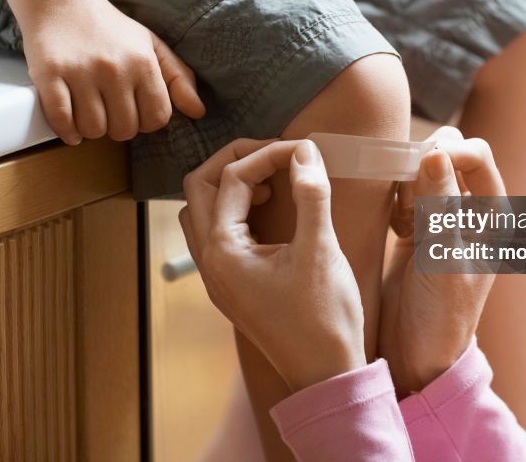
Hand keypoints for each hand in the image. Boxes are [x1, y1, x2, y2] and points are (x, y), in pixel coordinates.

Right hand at [21, 0, 205, 144]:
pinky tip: (71, 127)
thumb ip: (178, 78)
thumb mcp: (151, 46)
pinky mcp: (49, 74)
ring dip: (91, 129)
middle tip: (109, 109)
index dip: (146, 121)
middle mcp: (114, 68)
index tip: (134, 110)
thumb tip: (199, 112)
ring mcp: (80, 72)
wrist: (60, 1)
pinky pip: (62, 121)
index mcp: (143, 62)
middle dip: (118, 127)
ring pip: (93, 130)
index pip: (156, 119)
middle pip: (124, 130)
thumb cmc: (110, 29)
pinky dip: (67, 132)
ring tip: (89, 111)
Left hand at [180, 138, 366, 391]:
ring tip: (271, 180)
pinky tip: (270, 208)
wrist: (326, 375)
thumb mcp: (321, 250)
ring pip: (202, 211)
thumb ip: (311, 195)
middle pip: (199, 188)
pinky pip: (217, 232)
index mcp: (223, 252)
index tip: (304, 150)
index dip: (268, 154)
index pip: (231, 179)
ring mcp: (217, 276)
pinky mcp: (232, 284)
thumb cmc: (324, 319)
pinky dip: (236, 209)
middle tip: (275, 154)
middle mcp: (209, 262)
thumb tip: (306, 152)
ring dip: (229, 185)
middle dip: (234, 161)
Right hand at [379, 126, 504, 395]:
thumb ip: (439, 206)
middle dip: (424, 159)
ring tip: (396, 211)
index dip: (451, 149)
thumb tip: (434, 153)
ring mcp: (438, 220)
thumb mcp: (442, 259)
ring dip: (403, 178)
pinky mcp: (411, 230)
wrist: (417, 356)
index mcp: (491, 216)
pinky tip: (387, 222)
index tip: (422, 159)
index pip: (477, 157)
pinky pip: (399, 194)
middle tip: (404, 183)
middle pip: (448, 157)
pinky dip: (390, 197)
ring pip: (419, 172)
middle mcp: (467, 212)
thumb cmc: (442, 315)